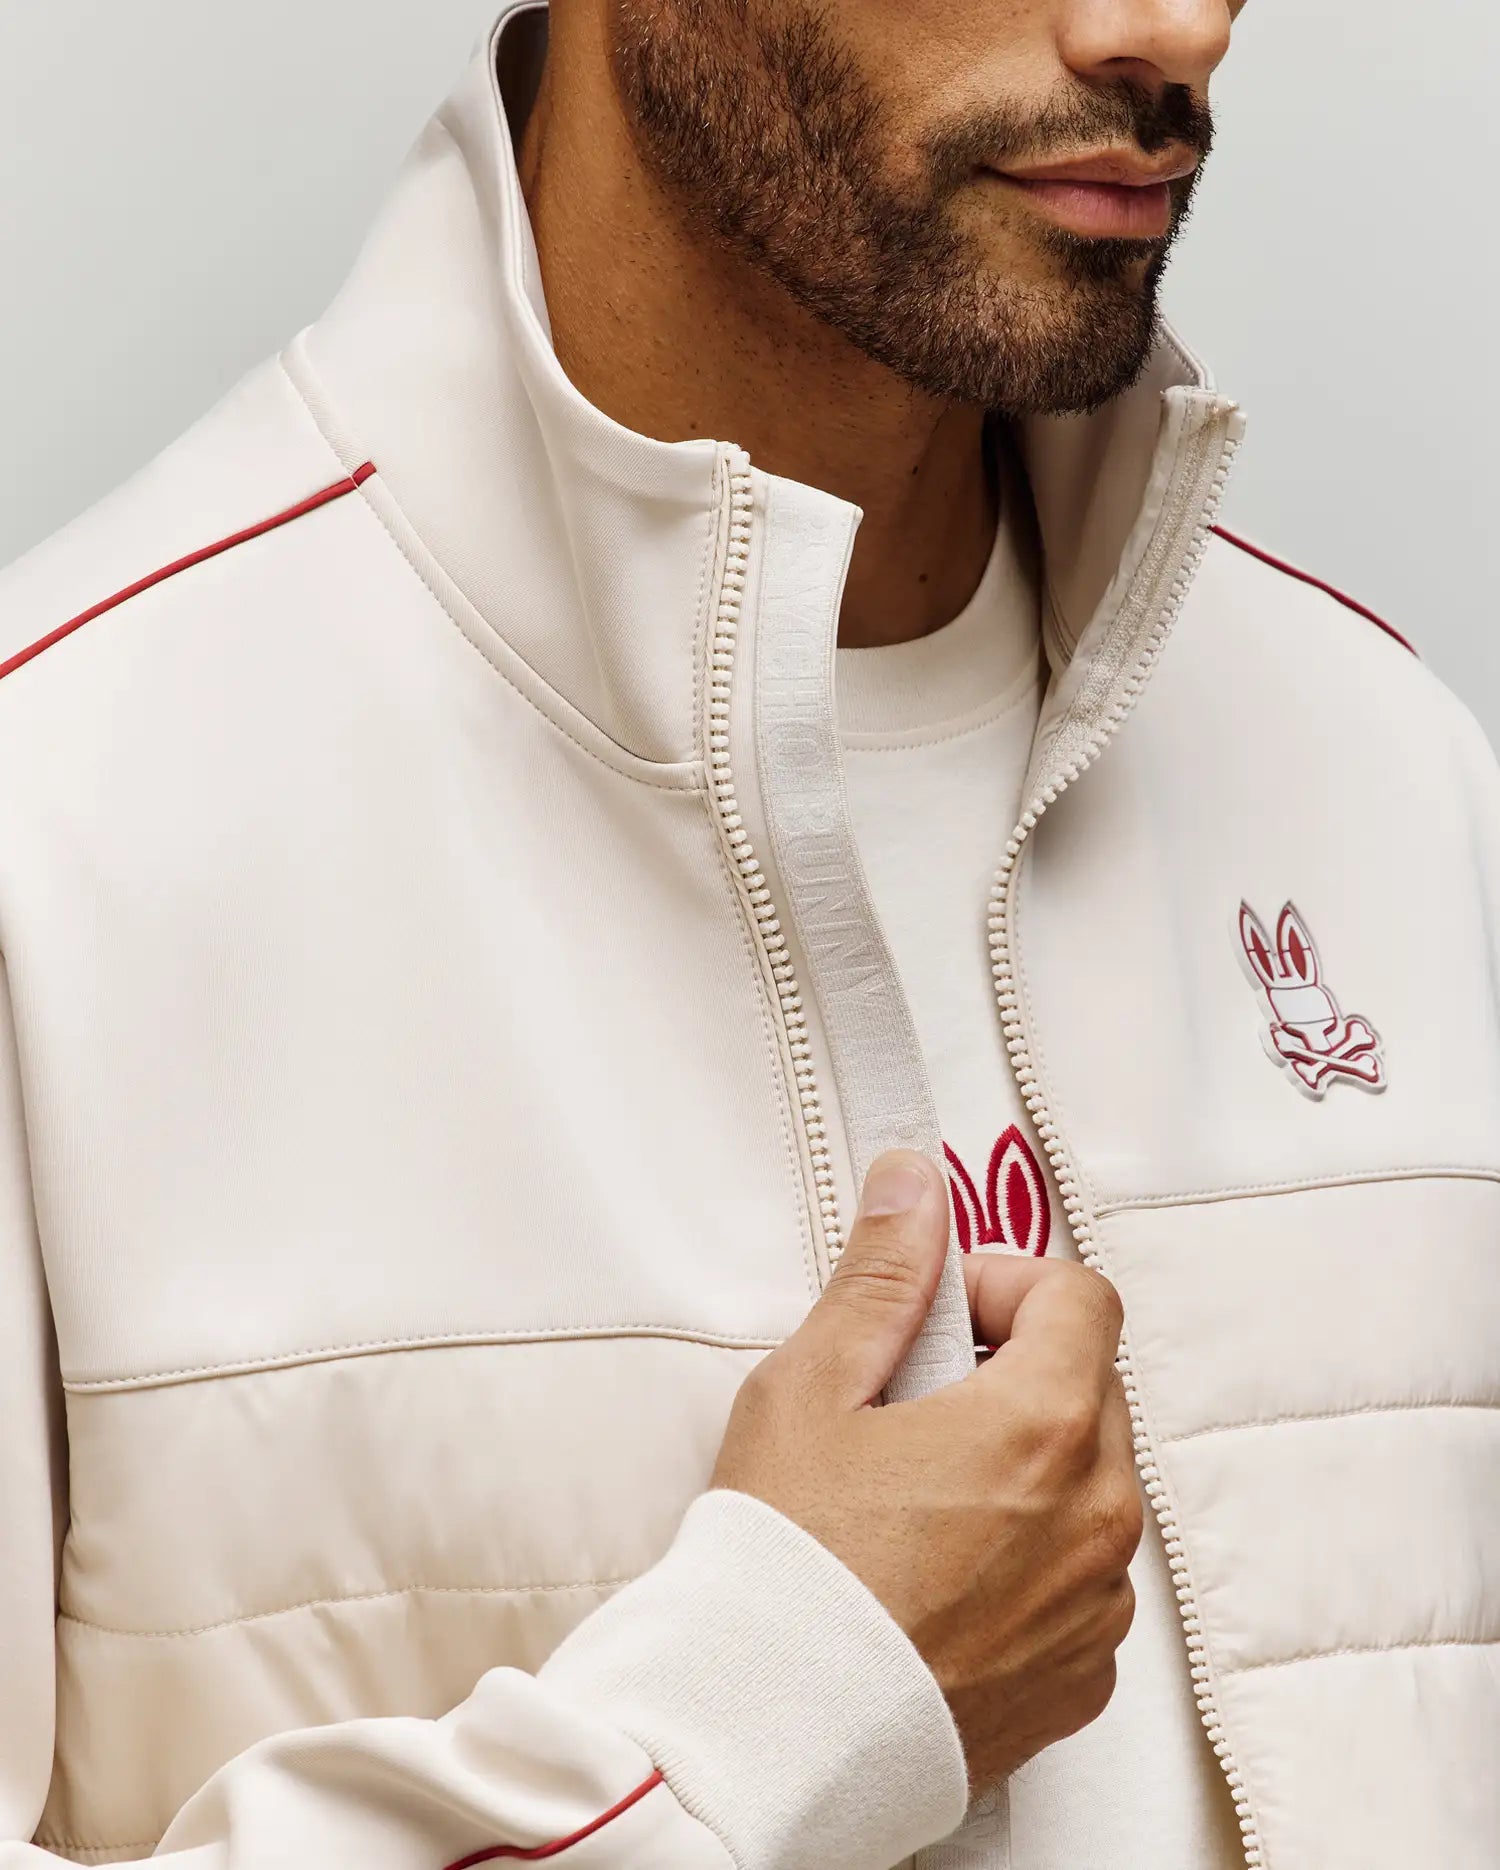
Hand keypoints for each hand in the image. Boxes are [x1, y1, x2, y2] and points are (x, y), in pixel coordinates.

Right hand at [709, 1147, 1141, 1794]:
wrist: (767, 1737)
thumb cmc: (783, 1564)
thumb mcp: (812, 1387)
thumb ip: (882, 1274)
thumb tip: (914, 1186)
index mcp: (1043, 1427)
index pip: (1081, 1296)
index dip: (1005, 1284)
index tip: (943, 1313)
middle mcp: (1097, 1516)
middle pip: (1089, 1385)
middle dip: (1012, 1369)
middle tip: (912, 1402)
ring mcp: (1095, 1605)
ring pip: (1088, 1483)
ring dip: (1025, 1464)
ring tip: (918, 1496)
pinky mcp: (1079, 1677)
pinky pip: (1079, 1578)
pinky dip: (1029, 1555)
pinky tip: (938, 1571)